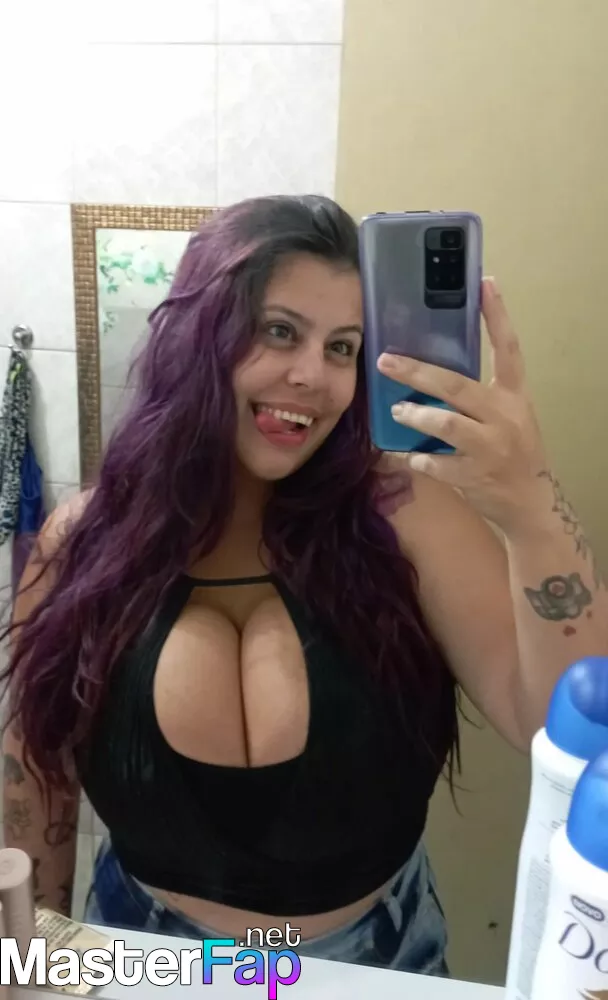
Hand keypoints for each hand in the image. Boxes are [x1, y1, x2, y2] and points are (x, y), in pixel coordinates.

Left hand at [377, 277, 549, 534]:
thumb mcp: (509, 415)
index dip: (497, 316)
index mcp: (514, 395)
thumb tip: (433, 372)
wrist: (530, 502)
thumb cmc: (513, 452)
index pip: (508, 348)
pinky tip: (406, 454)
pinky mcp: (474, 475)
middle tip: (386, 361)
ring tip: (396, 409)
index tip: (484, 284)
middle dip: (417, 372)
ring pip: (445, 423)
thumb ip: (480, 394)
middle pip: (457, 386)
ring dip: (414, 415)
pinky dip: (416, 457)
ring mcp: (490, 447)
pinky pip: (434, 461)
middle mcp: (504, 416)